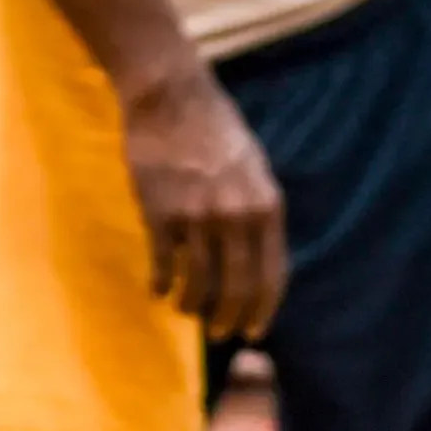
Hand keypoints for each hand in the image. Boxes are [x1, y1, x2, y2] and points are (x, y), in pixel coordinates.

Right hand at [120, 61, 291, 346]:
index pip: (272, 276)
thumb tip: (257, 260)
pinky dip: (161, 285)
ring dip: (191, 306)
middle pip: (236, 289)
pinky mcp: (161, 214)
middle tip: (218, 333)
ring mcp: (198, 217)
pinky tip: (158, 291)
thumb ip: (258, 213)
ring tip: (185, 309)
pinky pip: (163, 266)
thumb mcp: (254, 170)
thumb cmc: (215, 131)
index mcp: (266, 206)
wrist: (171, 98)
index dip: (262, 311)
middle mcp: (237, 217)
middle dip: (227, 320)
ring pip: (197, 284)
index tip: (253, 332)